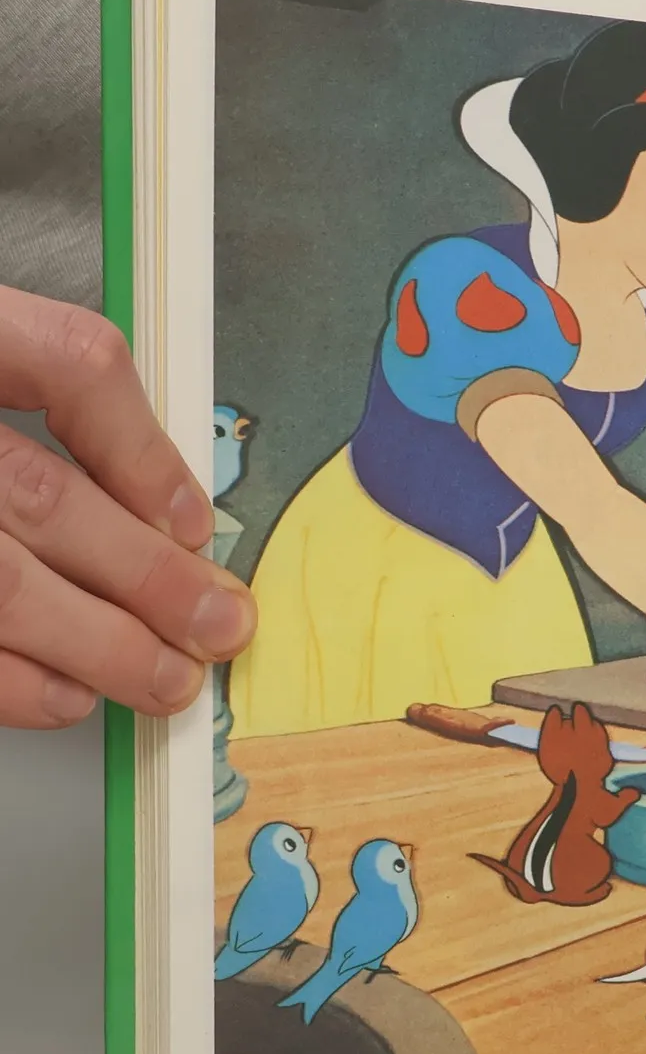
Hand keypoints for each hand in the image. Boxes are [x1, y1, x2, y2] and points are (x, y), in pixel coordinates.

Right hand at [0, 288, 254, 728]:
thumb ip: (59, 407)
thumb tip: (166, 507)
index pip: (67, 361)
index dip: (144, 451)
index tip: (195, 523)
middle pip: (40, 495)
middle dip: (149, 576)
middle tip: (217, 625)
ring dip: (95, 643)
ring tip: (164, 678)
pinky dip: (10, 679)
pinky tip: (64, 693)